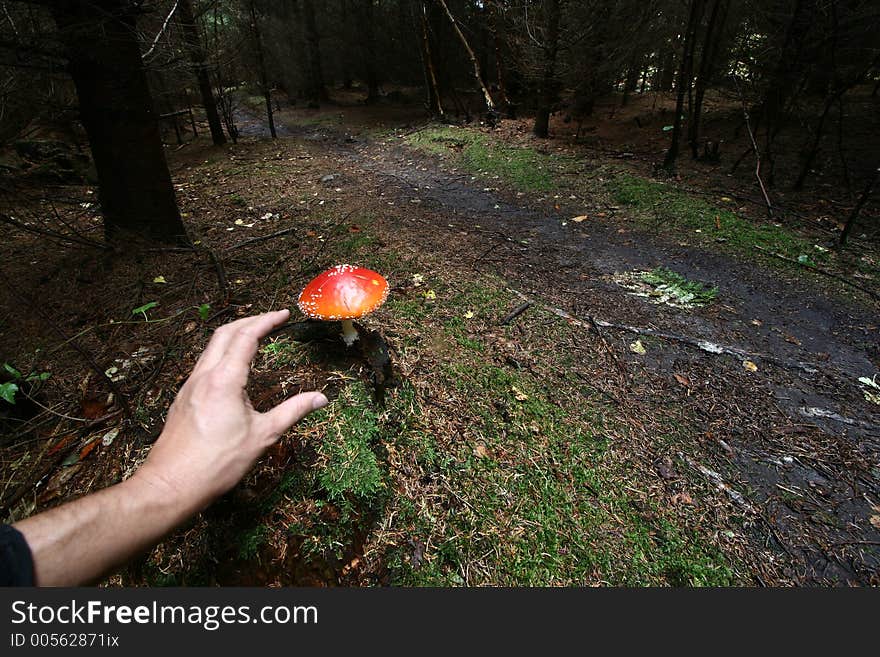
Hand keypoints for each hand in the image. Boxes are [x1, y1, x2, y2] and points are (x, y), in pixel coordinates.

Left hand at [134, 309, 327, 511]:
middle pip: (225, 333)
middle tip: (271, 319)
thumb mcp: (263, 436)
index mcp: (224, 380)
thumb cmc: (216, 464)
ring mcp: (189, 386)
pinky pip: (203, 364)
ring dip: (233, 335)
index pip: (247, 337)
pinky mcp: (183, 398)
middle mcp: (203, 376)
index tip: (283, 314)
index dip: (266, 321)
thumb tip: (320, 398)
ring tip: (253, 336)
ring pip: (211, 347)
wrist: (171, 484)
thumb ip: (293, 411)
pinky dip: (221, 353)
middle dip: (249, 320)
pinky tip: (231, 367)